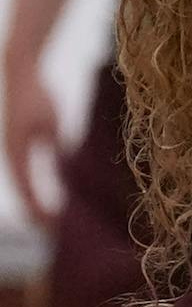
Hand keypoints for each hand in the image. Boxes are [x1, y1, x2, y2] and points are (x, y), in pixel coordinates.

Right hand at [3, 56, 62, 225]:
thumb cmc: (37, 95)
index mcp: (17, 152)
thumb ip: (54, 142)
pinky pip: (27, 175)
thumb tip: (63, 160)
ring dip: (36, 204)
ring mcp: (15, 151)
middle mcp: (13, 155)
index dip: (39, 208)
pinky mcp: (21, 147)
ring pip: (24, 186)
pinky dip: (36, 190)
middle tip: (53, 231)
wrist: (20, 75)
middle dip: (37, 212)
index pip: (28, 188)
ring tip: (50, 222)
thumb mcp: (50, 120)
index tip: (53, 226)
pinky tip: (49, 199)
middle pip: (24, 192)